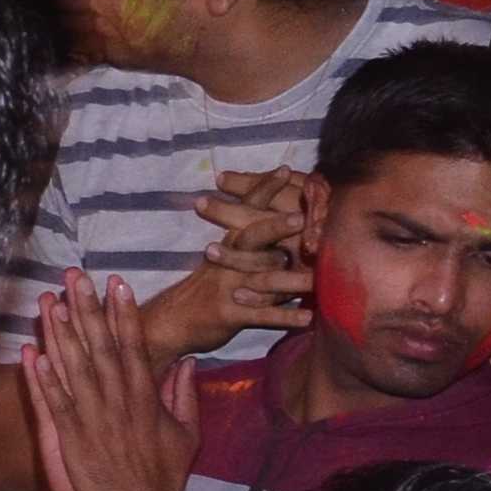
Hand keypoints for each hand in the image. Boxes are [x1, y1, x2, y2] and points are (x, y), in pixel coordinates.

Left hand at [27, 274, 204, 490]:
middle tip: (75, 276)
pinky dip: (42, 378)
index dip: (123, 312)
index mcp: (146, 396)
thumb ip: (185, 394)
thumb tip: (189, 362)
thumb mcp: (187, 432)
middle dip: (88, 308)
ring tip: (49, 301)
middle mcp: (119, 400)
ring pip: (73, 367)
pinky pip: (54, 402)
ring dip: (60, 332)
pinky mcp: (70, 438)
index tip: (115, 283)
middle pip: (100, 346)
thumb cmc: (166, 476)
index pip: (133, 345)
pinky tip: (31, 352)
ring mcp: (93, 418)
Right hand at [134, 187, 313, 359]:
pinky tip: (307, 319)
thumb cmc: (208, 285)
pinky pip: (260, 316)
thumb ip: (252, 240)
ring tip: (317, 281)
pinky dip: (284, 318)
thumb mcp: (223, 257)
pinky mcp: (230, 314)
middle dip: (276, 227)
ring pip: (262, 281)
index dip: (264, 189)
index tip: (286, 169)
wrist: (173, 321)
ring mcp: (228, 287)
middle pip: (252, 239)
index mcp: (230, 241)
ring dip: (291, 281)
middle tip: (301, 218)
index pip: (247, 209)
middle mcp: (227, 260)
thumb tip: (288, 217)